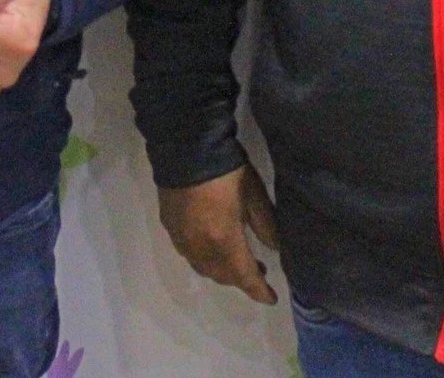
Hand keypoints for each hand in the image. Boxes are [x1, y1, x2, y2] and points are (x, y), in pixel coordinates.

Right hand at [158, 160, 279, 303]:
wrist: (185, 145)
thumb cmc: (226, 169)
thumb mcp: (254, 194)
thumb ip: (265, 225)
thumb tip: (275, 248)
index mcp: (223, 241)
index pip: (244, 277)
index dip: (259, 290)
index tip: (271, 298)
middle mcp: (199, 248)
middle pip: (222, 276)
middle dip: (240, 278)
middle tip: (258, 268)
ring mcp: (180, 238)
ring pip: (203, 267)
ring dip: (221, 269)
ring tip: (235, 257)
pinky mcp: (168, 226)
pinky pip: (188, 253)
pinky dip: (203, 256)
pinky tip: (210, 243)